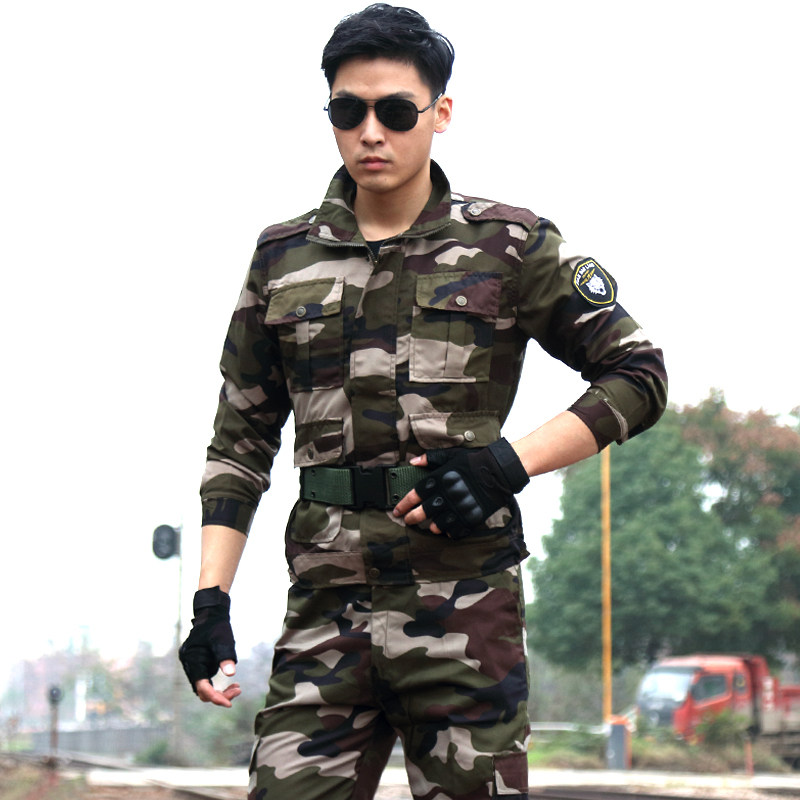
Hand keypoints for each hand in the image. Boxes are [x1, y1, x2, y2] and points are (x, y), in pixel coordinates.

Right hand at [179, 586, 240, 706]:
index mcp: (192, 660)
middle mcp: (189, 664)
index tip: (230, 703)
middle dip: (219, 695)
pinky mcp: (198, 664)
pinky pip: (205, 680)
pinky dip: (217, 684)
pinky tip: (232, 683)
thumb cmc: (218, 627)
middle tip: (238, 691)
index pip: (202, 687)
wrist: (211, 613)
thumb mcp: (224, 641)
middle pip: (202, 691)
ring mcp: (192, 665)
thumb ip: (226, 657)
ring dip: (219, 691)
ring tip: (237, 688)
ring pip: (203, 687)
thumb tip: (231, 673)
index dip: (215, 697)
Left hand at [393, 438, 528, 538]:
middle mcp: (447, 495)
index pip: (416, 494)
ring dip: (431, 526)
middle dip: (412, 517)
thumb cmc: (474, 461)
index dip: (404, 503)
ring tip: (429, 526)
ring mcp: (460, 507)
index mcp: (440, 479)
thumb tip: (413, 462)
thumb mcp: (451, 455)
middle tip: (407, 520)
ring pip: (438, 523)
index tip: (397, 510)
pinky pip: (456, 530)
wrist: (499, 470)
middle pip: (424, 511)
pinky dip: (449, 532)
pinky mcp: (471, 517)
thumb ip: (430, 459)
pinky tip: (446, 530)